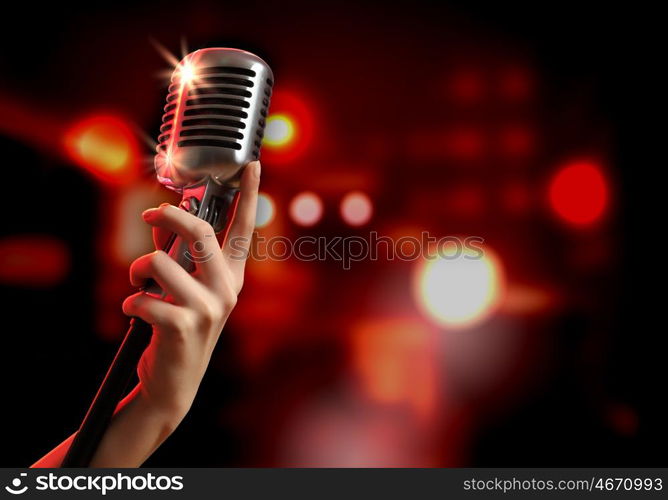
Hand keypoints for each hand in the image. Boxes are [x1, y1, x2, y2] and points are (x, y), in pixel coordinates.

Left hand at [122, 161, 260, 425]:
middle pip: (200, 232)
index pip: (244, 229)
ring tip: (137, 287)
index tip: (252, 164)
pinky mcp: (184, 326)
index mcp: (232, 276)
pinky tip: (134, 314)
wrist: (174, 382)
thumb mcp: (184, 288)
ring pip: (159, 263)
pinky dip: (129, 302)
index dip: (249, 195)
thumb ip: (178, 253)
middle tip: (148, 215)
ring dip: (137, 271)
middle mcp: (227, 289)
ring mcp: (209, 308)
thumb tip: (164, 217)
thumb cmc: (178, 326)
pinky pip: (142, 297)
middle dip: (167, 216)